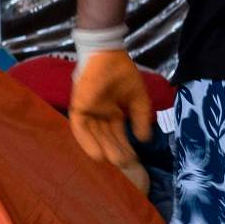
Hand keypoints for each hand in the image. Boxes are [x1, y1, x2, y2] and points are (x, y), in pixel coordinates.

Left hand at [69, 49, 156, 188]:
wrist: (108, 56)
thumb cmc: (123, 73)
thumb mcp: (137, 99)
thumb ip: (140, 118)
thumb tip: (145, 140)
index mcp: (112, 114)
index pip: (119, 136)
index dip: (127, 149)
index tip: (136, 163)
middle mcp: (100, 117)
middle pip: (108, 139)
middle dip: (118, 153)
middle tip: (128, 168)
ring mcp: (89, 113)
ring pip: (96, 136)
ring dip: (105, 150)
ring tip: (117, 164)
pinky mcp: (79, 108)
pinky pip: (81, 129)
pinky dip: (88, 142)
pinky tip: (98, 155)